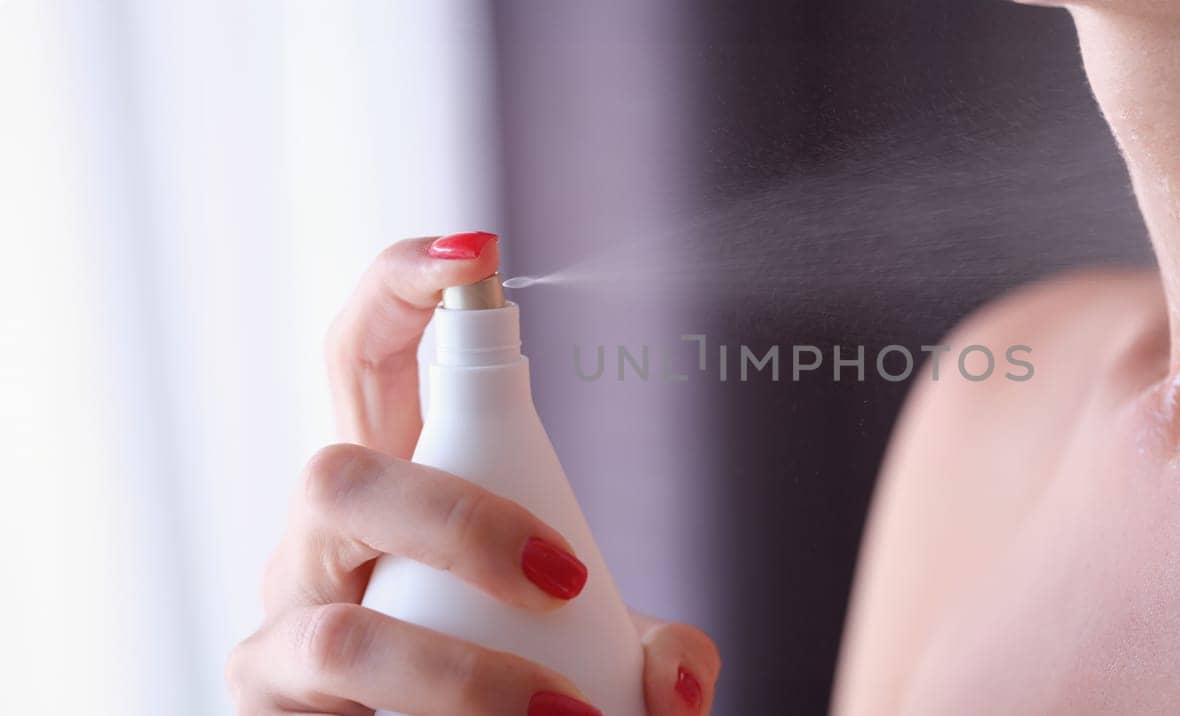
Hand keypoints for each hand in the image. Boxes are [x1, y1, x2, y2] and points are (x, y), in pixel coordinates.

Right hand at [227, 235, 719, 714]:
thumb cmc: (510, 690)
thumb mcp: (592, 654)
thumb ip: (651, 649)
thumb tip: (681, 679)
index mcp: (400, 486)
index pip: (373, 355)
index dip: (405, 289)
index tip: (479, 251)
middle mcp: (327, 541)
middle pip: (340, 472)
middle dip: (458, 521)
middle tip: (566, 578)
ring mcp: (287, 621)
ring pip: (340, 622)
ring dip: (465, 672)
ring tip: (564, 714)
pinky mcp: (267, 699)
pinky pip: (328, 695)